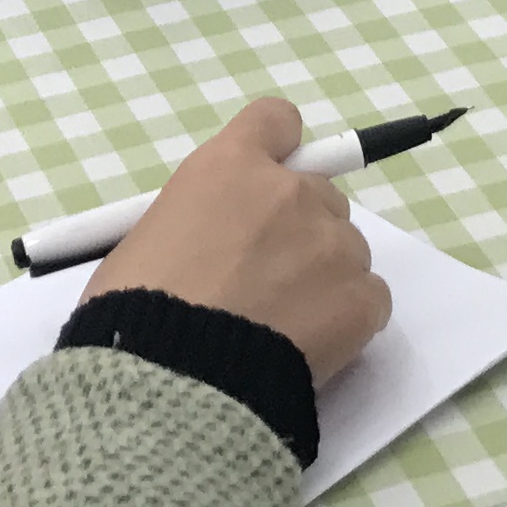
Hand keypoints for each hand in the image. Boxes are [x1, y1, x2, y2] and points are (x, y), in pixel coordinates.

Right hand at [87, 98, 391, 385]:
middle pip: (318, 194)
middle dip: (298, 230)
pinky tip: (310, 348)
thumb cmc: (136, 316)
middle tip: (264, 281)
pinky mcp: (361, 298)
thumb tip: (214, 243)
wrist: (172, 385)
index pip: (276, 121)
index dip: (275, 153)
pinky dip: (348, 320)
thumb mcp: (146, 241)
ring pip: (345, 249)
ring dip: (323, 277)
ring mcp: (331, 244)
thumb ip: (196, 222)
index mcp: (229, 167)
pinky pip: (370, 299)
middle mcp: (289, 192)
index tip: (268, 183)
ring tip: (281, 327)